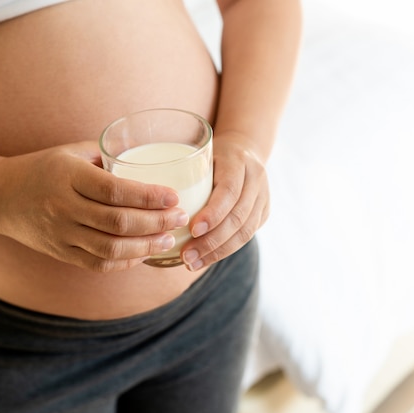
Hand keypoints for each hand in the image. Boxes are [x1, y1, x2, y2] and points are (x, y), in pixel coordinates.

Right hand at [0, 141, 188, 271]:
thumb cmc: (41, 168)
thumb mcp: (70, 152)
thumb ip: (106, 156)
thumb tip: (149, 161)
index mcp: (67, 176)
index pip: (115, 191)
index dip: (149, 196)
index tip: (174, 196)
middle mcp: (63, 207)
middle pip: (118, 222)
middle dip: (156, 222)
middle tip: (180, 217)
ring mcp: (60, 234)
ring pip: (110, 249)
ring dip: (145, 246)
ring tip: (168, 239)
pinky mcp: (59, 253)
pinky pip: (97, 264)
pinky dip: (124, 262)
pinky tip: (143, 253)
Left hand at [180, 137, 269, 270]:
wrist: (244, 148)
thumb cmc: (209, 154)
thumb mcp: (197, 156)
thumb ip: (182, 174)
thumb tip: (149, 204)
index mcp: (238, 161)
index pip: (229, 191)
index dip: (213, 214)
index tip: (192, 230)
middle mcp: (256, 179)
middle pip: (238, 217)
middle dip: (212, 241)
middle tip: (187, 255)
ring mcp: (264, 197)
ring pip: (245, 232)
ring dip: (217, 252)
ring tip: (192, 263)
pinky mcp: (264, 212)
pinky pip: (246, 237)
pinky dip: (224, 251)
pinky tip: (205, 259)